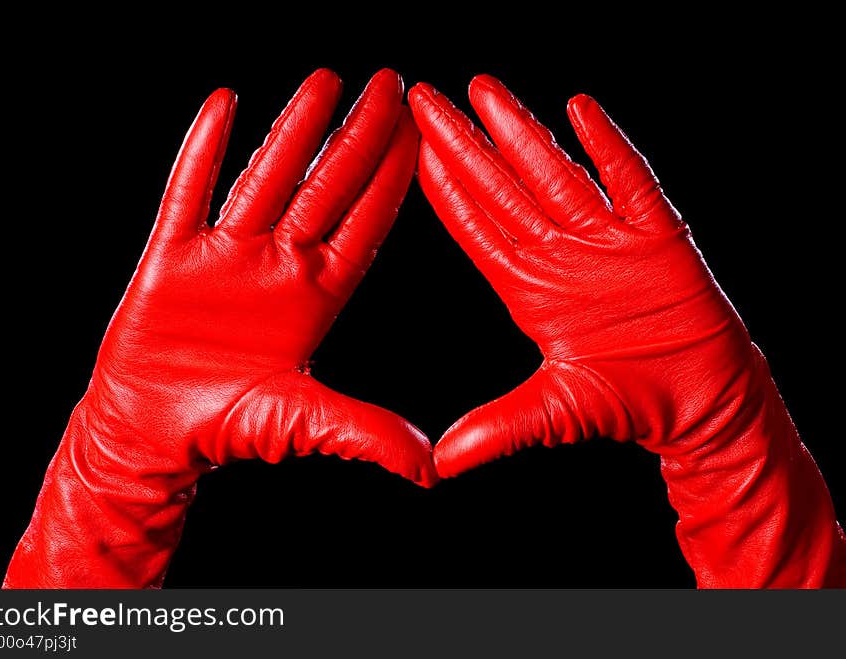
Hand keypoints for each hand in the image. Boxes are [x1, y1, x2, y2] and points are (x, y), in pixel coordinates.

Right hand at [5, 69, 434, 588]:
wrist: (153, 432)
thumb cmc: (229, 429)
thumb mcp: (306, 424)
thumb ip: (367, 434)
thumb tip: (433, 468)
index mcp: (316, 298)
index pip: (365, 228)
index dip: (394, 183)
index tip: (425, 138)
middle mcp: (278, 266)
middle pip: (327, 189)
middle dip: (359, 137)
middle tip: (392, 85)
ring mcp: (226, 255)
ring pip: (266, 178)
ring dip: (294, 129)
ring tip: (325, 80)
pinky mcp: (172, 256)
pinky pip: (188, 191)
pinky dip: (201, 150)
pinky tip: (223, 102)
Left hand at [409, 75, 844, 586]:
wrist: (701, 401)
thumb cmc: (631, 403)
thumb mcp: (557, 413)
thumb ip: (499, 428)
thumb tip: (441, 463)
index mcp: (529, 289)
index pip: (475, 229)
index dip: (441, 190)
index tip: (405, 152)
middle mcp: (561, 255)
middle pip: (503, 188)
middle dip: (463, 144)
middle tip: (422, 98)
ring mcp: (608, 240)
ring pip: (557, 173)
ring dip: (523, 132)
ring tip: (484, 90)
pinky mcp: (659, 236)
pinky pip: (632, 183)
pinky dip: (610, 149)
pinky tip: (583, 109)